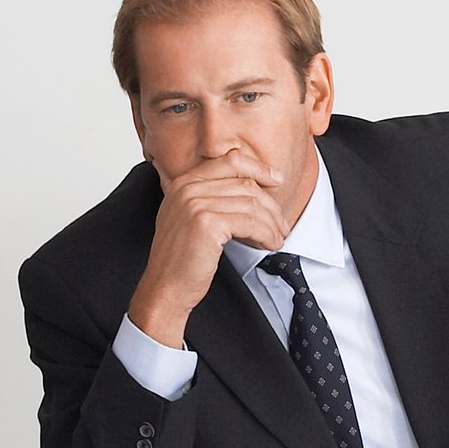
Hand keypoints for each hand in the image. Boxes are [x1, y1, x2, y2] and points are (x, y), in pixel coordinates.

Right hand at [125, 152, 294, 347]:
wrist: (166, 287)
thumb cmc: (182, 258)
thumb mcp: (192, 218)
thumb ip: (213, 197)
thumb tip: (254, 186)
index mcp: (184, 182)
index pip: (231, 160)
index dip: (259, 168)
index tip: (277, 180)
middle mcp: (187, 188)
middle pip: (245, 184)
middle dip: (270, 205)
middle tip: (282, 225)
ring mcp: (195, 204)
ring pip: (251, 204)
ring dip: (271, 224)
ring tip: (278, 238)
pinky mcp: (206, 223)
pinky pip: (250, 223)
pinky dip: (266, 234)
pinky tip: (270, 244)